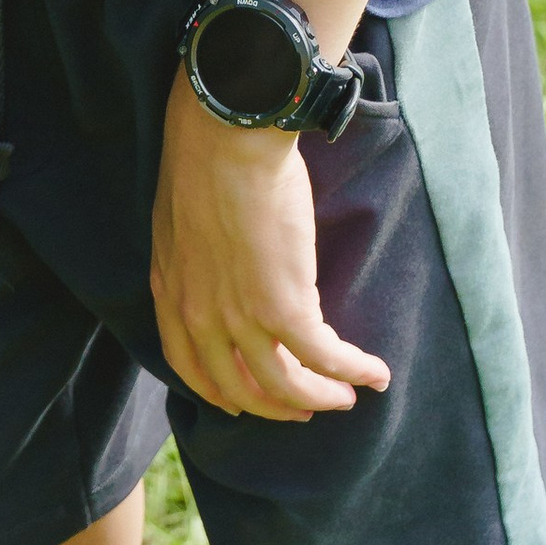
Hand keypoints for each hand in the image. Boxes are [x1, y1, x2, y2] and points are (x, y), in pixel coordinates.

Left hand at [149, 74, 389, 422]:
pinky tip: (374, 375)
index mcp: (171, 291)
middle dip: (274, 406)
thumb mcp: (180, 219)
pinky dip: (353, 371)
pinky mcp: (285, 308)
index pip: (189, 365)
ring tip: (344, 397)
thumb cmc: (205, 156)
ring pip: (285, 385)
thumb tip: (219, 266)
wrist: (226, 134)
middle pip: (238, 388)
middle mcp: (200, 316)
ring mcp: (241, 317)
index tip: (240, 402)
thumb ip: (195, 258)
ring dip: (320, 398)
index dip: (220, 391)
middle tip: (301, 410)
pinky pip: (324, 357)